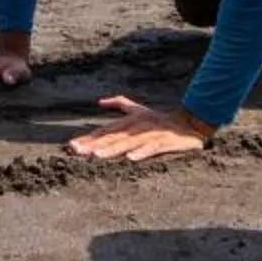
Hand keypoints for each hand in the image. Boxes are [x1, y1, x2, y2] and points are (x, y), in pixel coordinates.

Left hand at [67, 96, 214, 162]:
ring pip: (128, 143)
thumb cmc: (161, 119)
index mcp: (129, 122)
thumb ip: (120, 104)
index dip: (88, 138)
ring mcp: (149, 134)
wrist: (190, 122)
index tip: (71, 146)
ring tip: (96, 156)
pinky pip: (151, 148)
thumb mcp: (139, 109)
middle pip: (112, 137)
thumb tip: (100, 101)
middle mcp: (136, 127)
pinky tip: (131, 159)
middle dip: (93, 144)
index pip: (104, 131)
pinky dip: (142, 152)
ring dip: (112, 149)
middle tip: (76, 151)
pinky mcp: (164, 141)